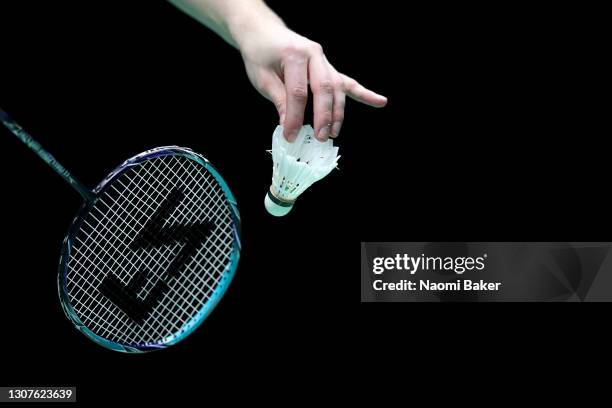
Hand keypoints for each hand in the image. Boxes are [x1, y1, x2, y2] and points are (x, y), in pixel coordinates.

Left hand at [239, 26, 386, 141]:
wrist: (264, 32)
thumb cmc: (261, 54)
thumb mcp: (262, 77)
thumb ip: (279, 99)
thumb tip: (288, 125)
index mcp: (295, 55)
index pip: (298, 92)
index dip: (294, 117)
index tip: (290, 136)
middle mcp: (314, 55)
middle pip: (324, 89)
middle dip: (324, 116)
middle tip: (320, 137)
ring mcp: (324, 60)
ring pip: (337, 88)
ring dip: (338, 112)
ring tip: (334, 133)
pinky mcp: (328, 67)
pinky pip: (348, 82)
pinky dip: (364, 93)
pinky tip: (380, 102)